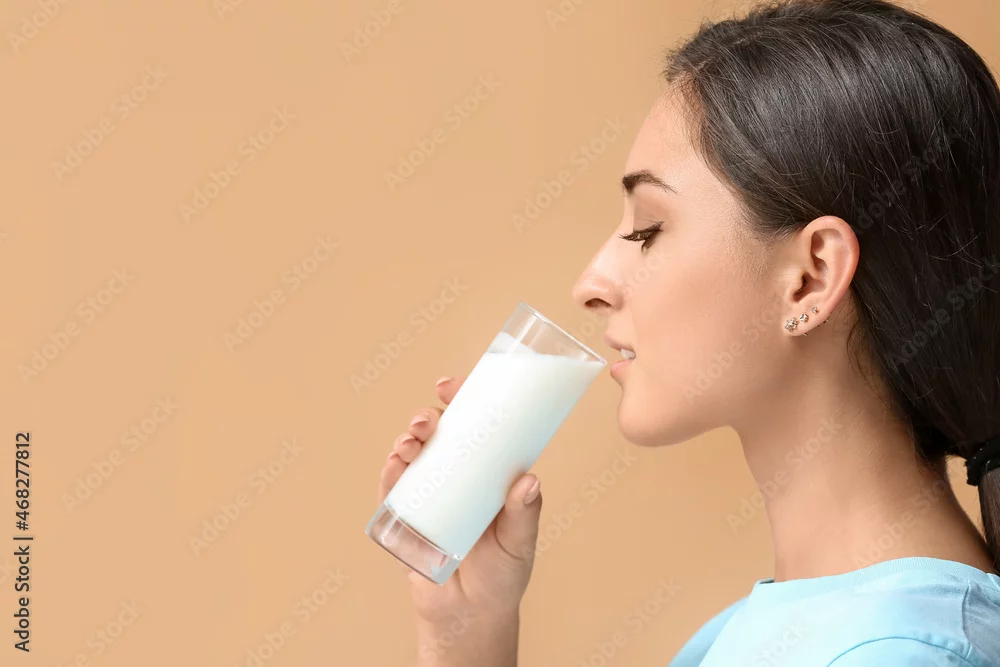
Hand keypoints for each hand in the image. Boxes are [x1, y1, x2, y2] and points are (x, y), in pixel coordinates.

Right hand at [378, 375, 543, 625]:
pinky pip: (392, 490)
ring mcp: (427, 495)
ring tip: (411, 442)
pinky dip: (390, 473)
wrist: (470, 617)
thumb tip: (529, 481)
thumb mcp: (519, 542)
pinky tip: (395, 464)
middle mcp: (455, 477)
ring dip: (407, 441)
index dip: (461, 400)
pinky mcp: (405, 518)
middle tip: (428, 419)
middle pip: (437, 435)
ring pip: (412, 456)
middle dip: (427, 418)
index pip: (473, 427)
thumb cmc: (502, 576)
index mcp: (485, 474)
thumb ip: (523, 514)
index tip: (450, 385)